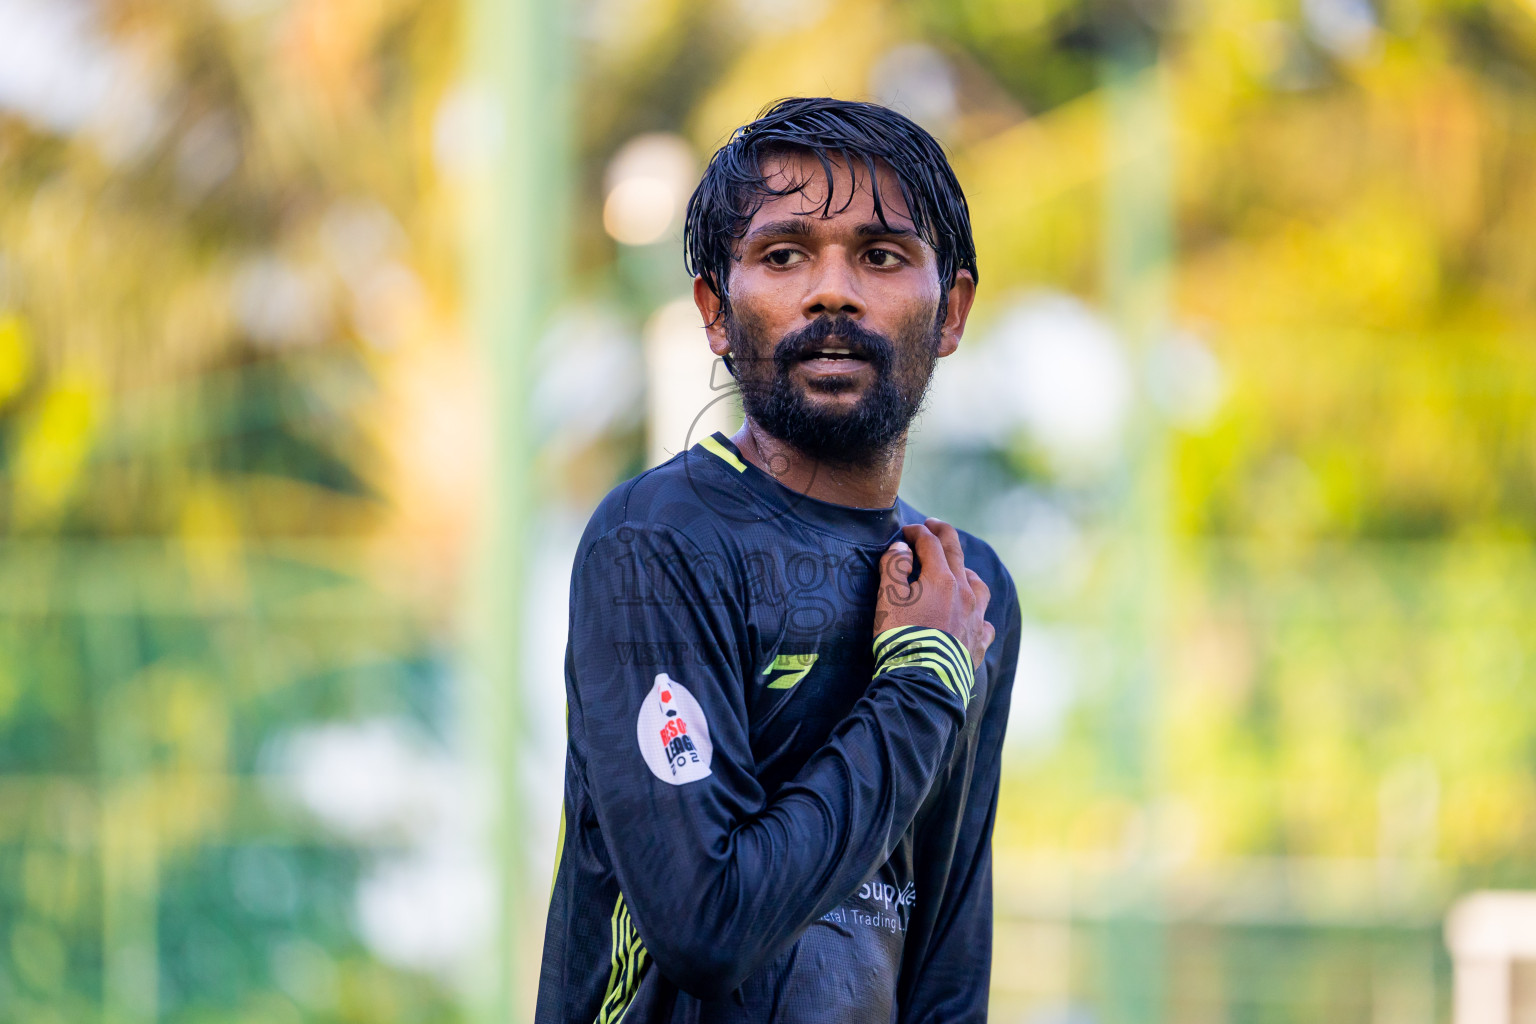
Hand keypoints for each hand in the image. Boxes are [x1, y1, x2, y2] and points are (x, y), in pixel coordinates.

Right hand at [875, 518, 994, 668]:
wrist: (923, 680)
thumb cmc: (901, 637)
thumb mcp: (888, 599)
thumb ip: (894, 568)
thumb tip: (902, 547)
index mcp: (941, 579)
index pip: (930, 544)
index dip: (917, 532)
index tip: (906, 530)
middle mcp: (964, 593)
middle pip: (957, 555)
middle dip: (943, 535)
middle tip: (934, 525)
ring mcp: (976, 618)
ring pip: (979, 586)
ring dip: (967, 573)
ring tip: (961, 571)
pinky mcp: (979, 642)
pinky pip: (985, 622)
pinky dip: (979, 614)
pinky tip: (975, 617)